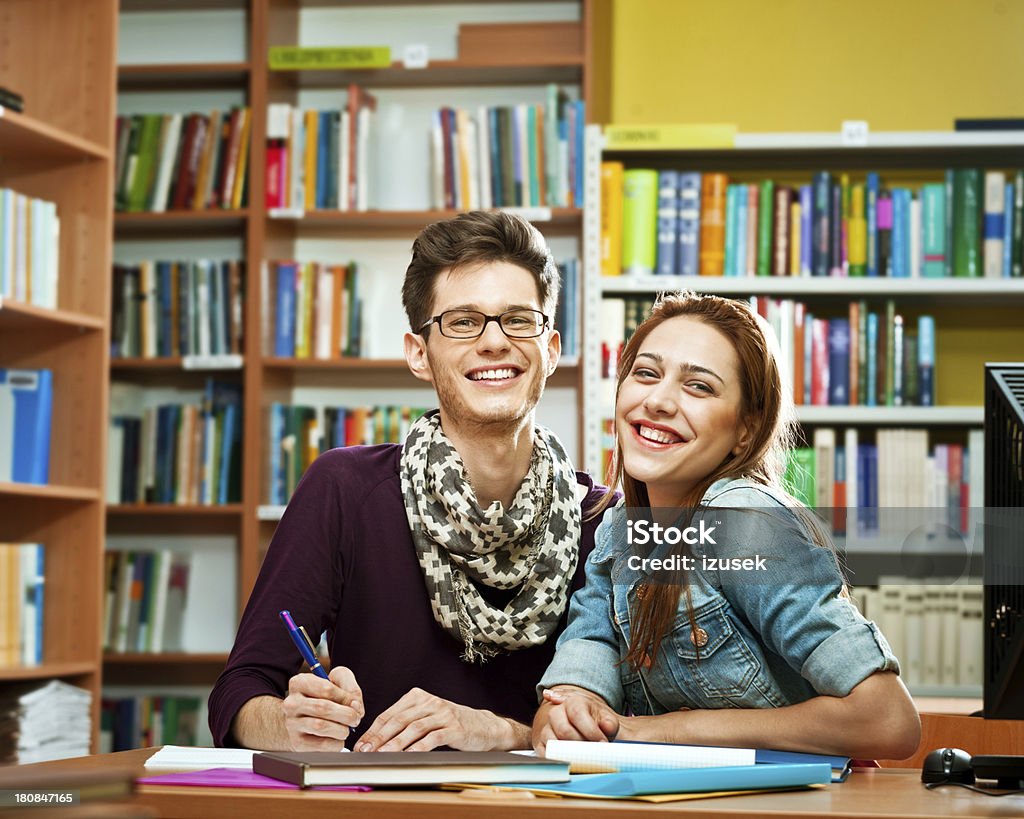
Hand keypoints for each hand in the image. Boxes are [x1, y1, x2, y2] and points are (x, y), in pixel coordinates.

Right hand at [281, 666, 363, 750]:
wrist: (304, 721)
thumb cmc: (323, 698)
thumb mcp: (337, 682)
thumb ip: (350, 688)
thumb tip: (355, 706)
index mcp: (300, 683)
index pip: (327, 689)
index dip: (346, 697)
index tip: (354, 703)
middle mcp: (292, 703)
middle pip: (323, 708)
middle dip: (346, 714)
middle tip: (355, 718)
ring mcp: (292, 724)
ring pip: (321, 726)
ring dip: (342, 729)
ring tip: (346, 729)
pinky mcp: (297, 743)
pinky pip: (322, 745)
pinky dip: (336, 743)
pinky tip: (336, 738)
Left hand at [355, 687, 522, 751]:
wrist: (484, 726)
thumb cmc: (450, 723)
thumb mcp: (426, 717)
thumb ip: (405, 723)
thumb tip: (376, 740)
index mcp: (418, 697)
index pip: (390, 714)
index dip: (373, 730)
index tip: (361, 744)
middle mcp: (430, 702)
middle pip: (399, 720)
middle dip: (379, 737)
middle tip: (366, 750)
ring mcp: (443, 713)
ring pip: (413, 729)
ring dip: (395, 743)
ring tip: (382, 754)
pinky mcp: (454, 727)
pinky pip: (432, 738)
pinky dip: (418, 747)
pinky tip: (408, 755)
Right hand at [532, 687, 619, 753]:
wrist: (580, 724)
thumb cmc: (593, 722)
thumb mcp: (605, 718)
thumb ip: (609, 722)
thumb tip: (608, 727)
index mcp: (573, 702)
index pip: (577, 713)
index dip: (591, 730)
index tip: (602, 743)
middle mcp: (556, 713)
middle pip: (564, 730)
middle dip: (581, 745)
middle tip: (593, 753)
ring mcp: (546, 728)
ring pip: (552, 743)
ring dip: (569, 754)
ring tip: (583, 759)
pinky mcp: (541, 743)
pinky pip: (544, 754)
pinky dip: (556, 761)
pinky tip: (569, 764)